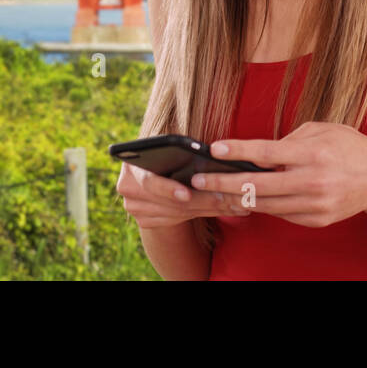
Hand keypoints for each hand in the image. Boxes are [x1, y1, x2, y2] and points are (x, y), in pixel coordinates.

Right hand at [115, 162, 251, 228]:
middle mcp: (128, 190)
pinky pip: (180, 219)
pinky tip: (227, 208)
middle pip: (170, 202)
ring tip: (238, 203)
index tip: (186, 195)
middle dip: (204, 199)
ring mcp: (135, 209)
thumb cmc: (164, 151)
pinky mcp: (145, 221)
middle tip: (231, 198)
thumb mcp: (166, 146)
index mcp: (131, 167)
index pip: (149, 181)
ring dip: (212, 208)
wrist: (150, 170)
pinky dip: (205, 213)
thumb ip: (177, 149)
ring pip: (180, 213)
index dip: (168, 189)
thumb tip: (204, 151)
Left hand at [190, 121, 366, 227]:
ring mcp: (314, 204)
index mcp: (312, 153)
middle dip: (222, 183)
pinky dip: (263, 205)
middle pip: (257, 186)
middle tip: (198, 180)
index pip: (266, 153)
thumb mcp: (321, 130)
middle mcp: (312, 181)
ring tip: (214, 190)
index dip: (237, 151)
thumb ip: (289, 140)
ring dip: (236, 198)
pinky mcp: (316, 220)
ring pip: (265, 204)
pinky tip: (247, 198)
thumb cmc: (348, 147)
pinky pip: (281, 213)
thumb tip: (258, 153)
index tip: (213, 149)